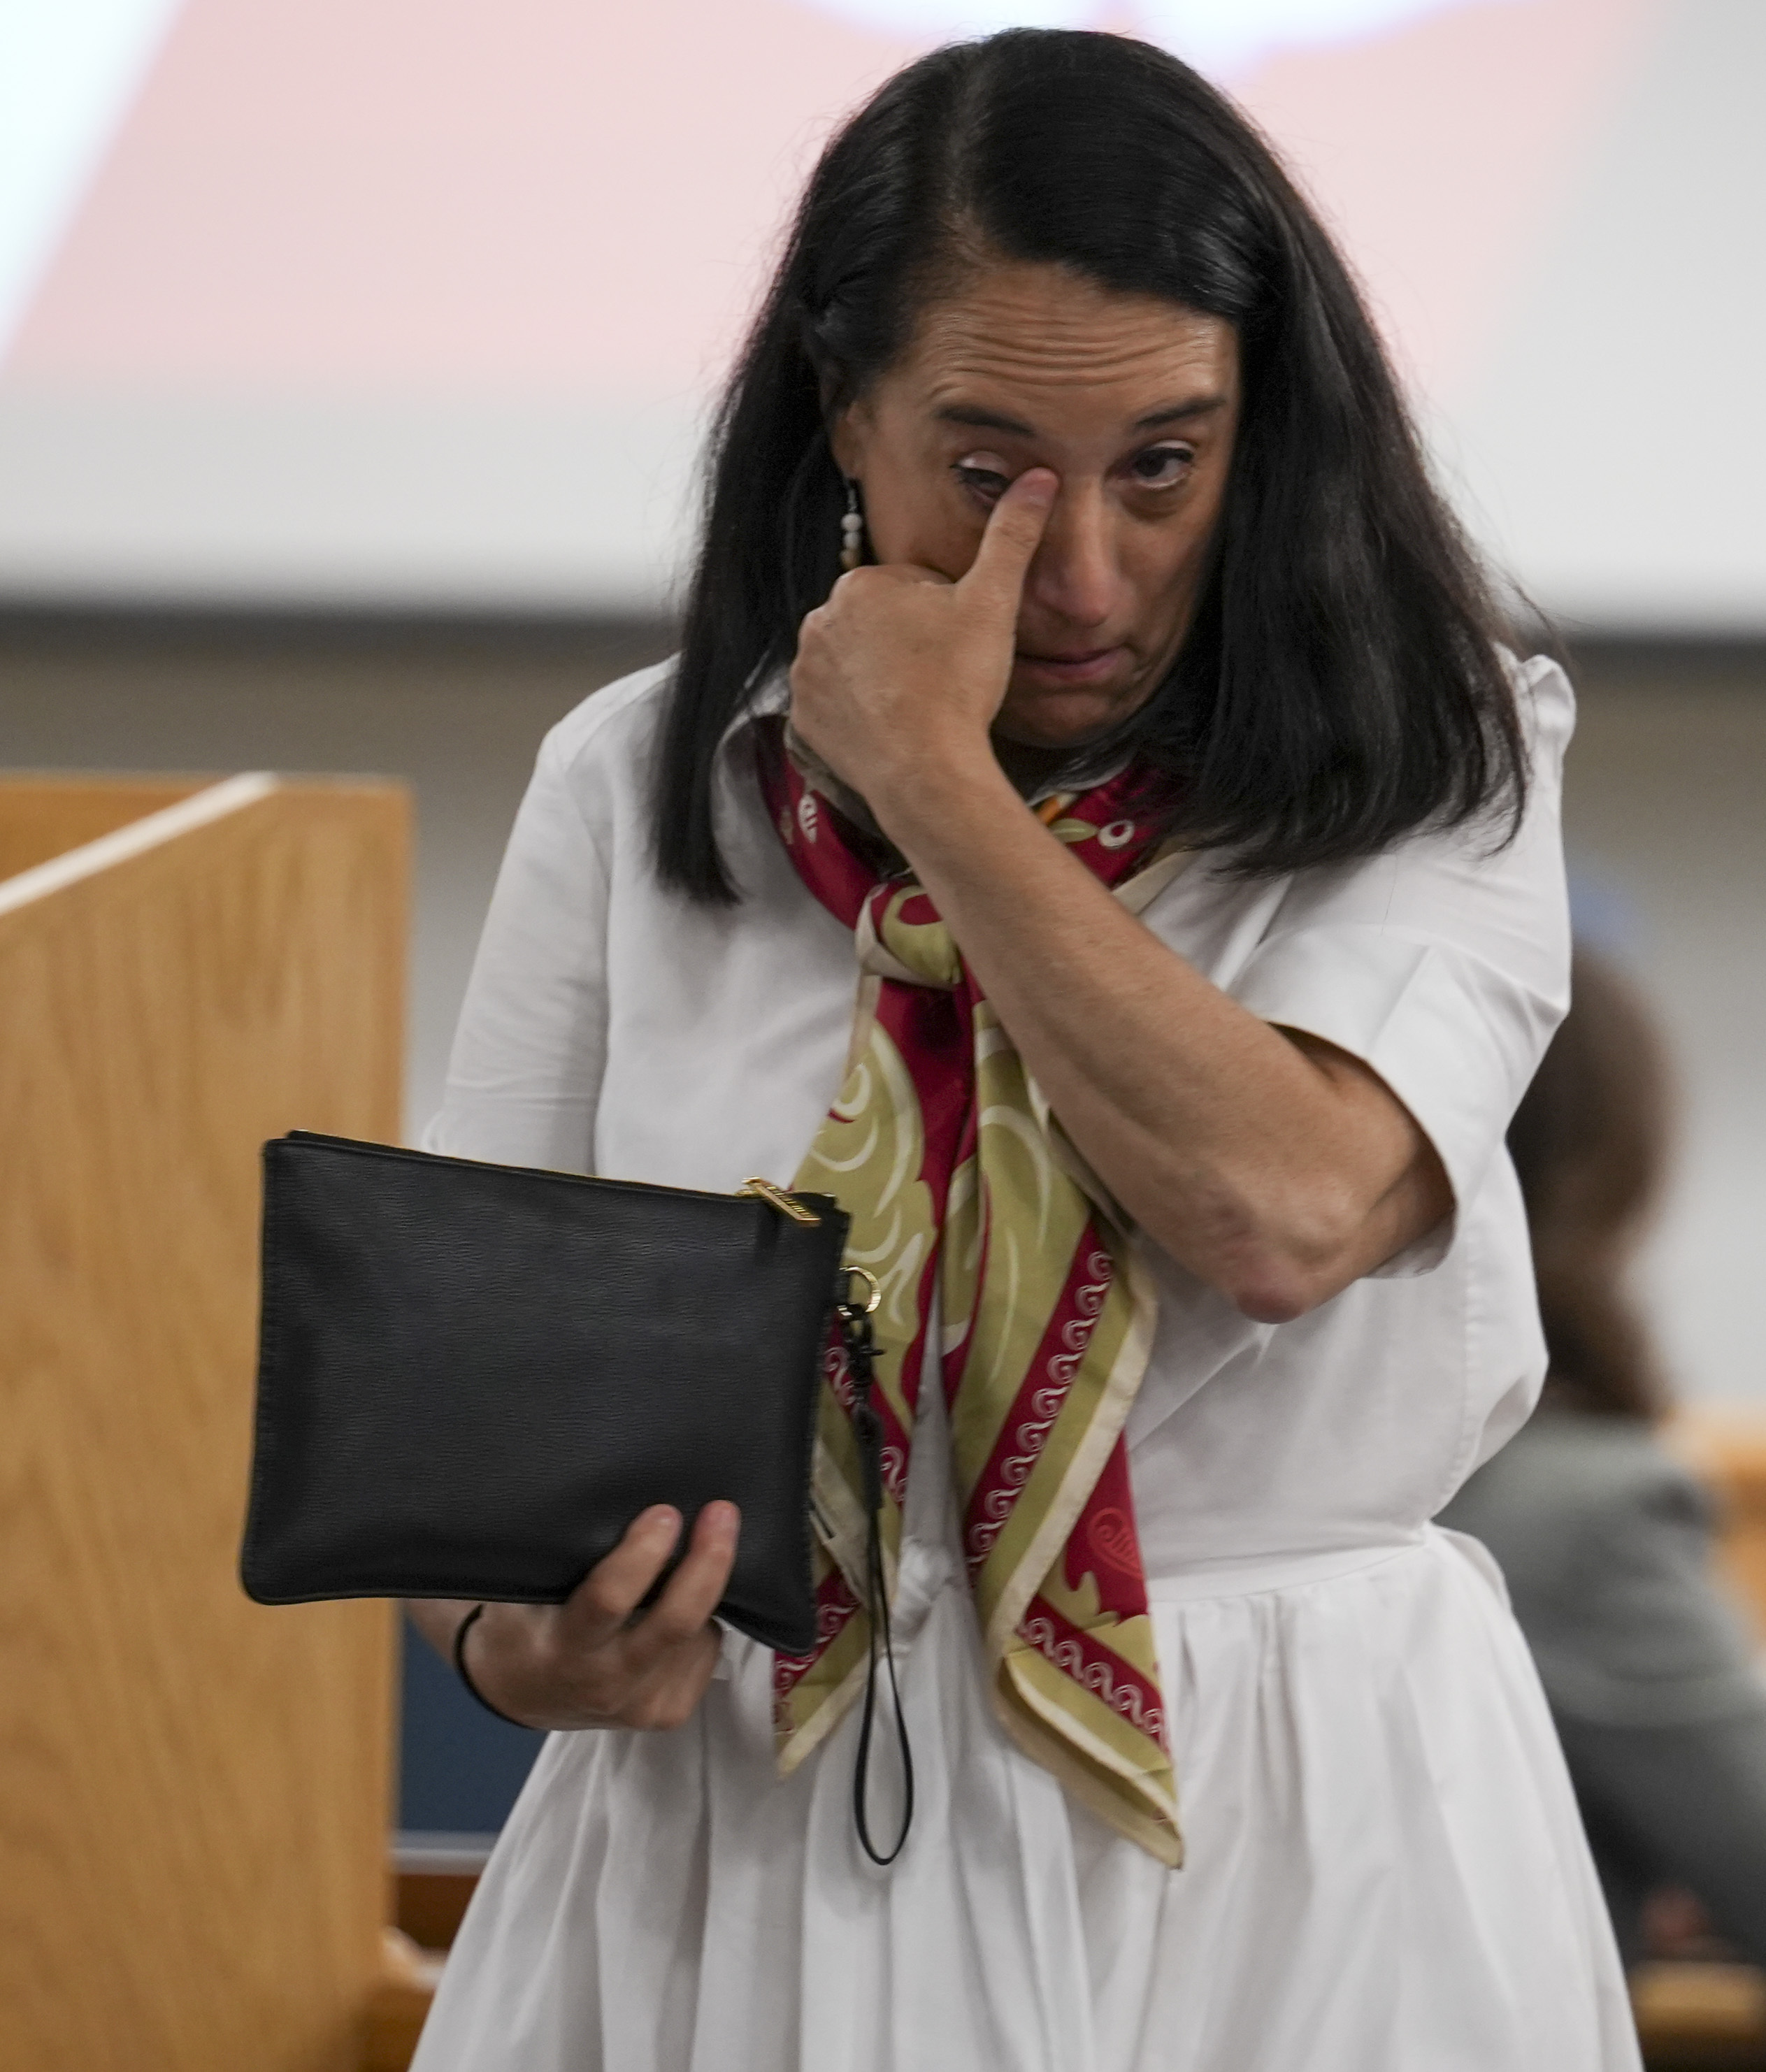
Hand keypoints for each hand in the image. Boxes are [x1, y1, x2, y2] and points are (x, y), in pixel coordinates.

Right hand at [460, 1501, 738, 1731]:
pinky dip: (705, 1620)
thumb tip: (629, 1496)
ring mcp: (642, 1704)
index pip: (608, 1601)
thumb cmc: (527, 1623)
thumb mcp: (528, 1590)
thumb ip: (569, 1557)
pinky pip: (707, 1652)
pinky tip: (685, 1600)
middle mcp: (607, 1681)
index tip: (664, 1513)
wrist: (523, 1694)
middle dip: (707, 1564)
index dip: (642, 1555)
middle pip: (675, 1624)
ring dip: (706, 1586)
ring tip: (702, 1547)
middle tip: (721, 1513)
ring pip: (700, 1634)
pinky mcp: (669, 1713)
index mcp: (565, 1646)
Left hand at [788, 469, 1055, 825]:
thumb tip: (1040, 477)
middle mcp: (819, 621)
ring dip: (881, 677)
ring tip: (920, 704)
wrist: (925, 768)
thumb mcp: (993, 602)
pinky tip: (892, 727)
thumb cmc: (960, 684)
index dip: (944, 616)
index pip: (908, 588)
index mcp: (860, 584)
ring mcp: (805, 673)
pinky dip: (858, 715)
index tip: (960, 646)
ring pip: (854, 664)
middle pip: (878, 625)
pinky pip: (833, 707)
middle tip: (944, 676)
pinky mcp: (802, 719)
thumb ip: (1013, 536)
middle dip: (908, 643)